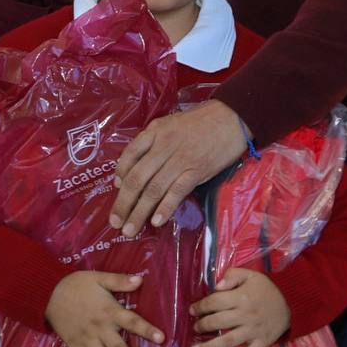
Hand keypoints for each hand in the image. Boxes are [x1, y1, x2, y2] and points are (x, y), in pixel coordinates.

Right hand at [45, 271, 165, 346]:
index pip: (132, 321)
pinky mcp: (74, 346)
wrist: (48, 292)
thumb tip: (140, 280)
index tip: (161, 338)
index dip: (146, 329)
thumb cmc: (76, 284)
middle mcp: (100, 329)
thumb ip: (119, 280)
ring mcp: (86, 340)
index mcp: (109, 311)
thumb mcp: (98, 277)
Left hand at [110, 100, 247, 236]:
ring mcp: (180, 159)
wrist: (232, 116)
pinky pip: (176, 192)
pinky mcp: (197, 171)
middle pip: (137, 178)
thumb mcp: (170, 124)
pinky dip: (165, 208)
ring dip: (139, 212)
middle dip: (123, 203)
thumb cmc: (201, 121)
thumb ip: (151, 142)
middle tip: (114, 223)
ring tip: (129, 230)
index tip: (116, 190)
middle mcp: (163, 146)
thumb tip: (131, 169)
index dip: (120, 176)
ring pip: (153, 190)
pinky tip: (156, 222)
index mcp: (154, 132)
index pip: (129, 155)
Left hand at [190, 268, 289, 346]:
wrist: (293, 301)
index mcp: (241, 297)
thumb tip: (215, 286)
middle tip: (195, 328)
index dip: (200, 306)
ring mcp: (253, 331)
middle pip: (218, 322)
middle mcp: (245, 315)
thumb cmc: (267, 288)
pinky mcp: (262, 343)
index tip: (192, 310)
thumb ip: (232, 276)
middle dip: (202, 326)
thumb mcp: (250, 275)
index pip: (214, 302)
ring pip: (228, 341)